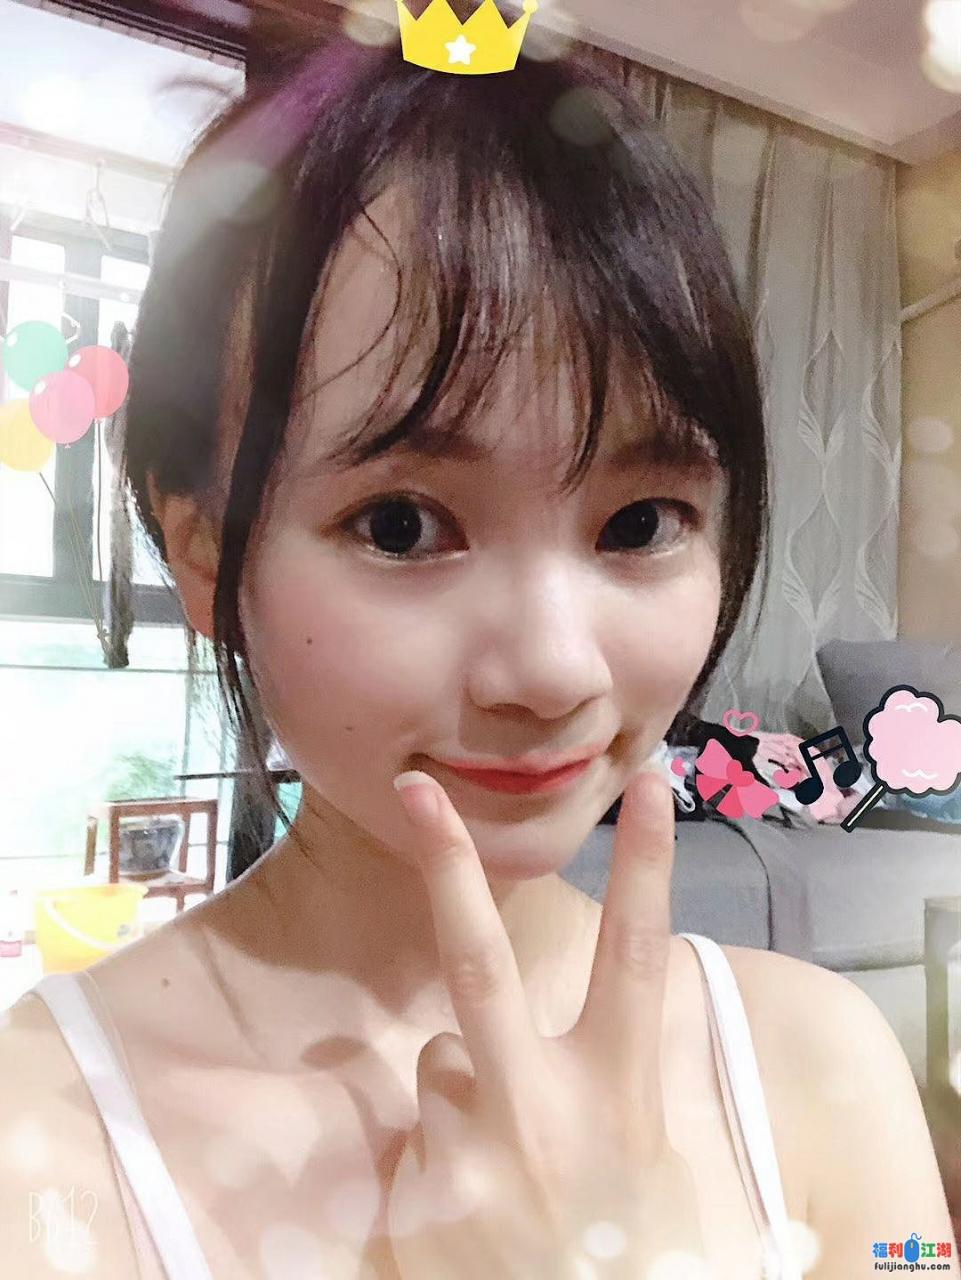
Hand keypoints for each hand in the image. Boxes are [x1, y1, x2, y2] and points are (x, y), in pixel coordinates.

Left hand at [386, 768, 707, 1278]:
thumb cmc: (628, 1243)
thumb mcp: (644, 1150)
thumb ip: (605, 1074)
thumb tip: (564, 1011)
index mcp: (620, 1092)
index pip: (639, 955)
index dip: (648, 863)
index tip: (650, 779)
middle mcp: (547, 1110)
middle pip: (483, 961)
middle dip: (448, 865)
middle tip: (414, 789)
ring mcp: (478, 1151)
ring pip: (443, 1057)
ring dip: (467, 1085)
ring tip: (505, 1162)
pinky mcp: (425, 1192)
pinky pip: (424, 1122)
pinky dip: (443, 1142)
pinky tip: (473, 1198)